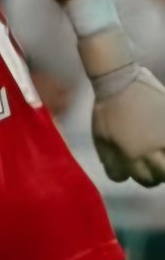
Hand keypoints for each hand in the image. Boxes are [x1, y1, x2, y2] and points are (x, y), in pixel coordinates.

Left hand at [92, 66, 164, 185]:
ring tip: (160, 156)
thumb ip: (110, 160)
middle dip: (156, 176)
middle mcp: (151, 150)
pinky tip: (162, 143)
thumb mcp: (100, 138)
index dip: (140, 177)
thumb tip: (121, 176)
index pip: (141, 179)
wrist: (119, 81)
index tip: (140, 172)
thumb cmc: (105, 109)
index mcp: (131, 155)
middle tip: (154, 168)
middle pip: (159, 176)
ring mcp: (164, 136)